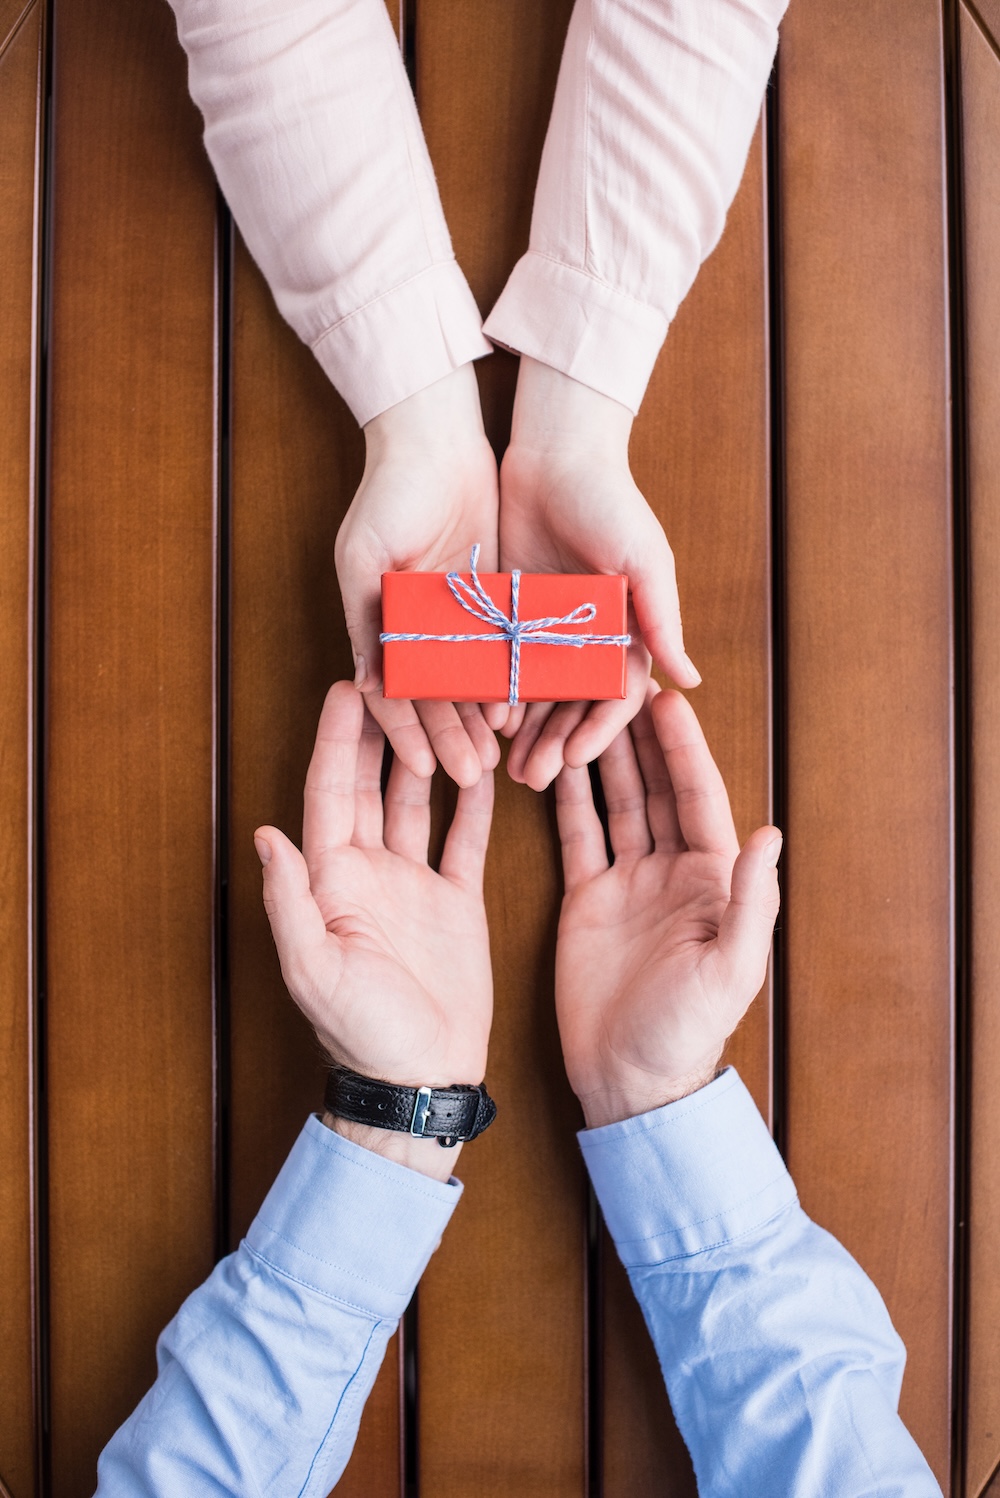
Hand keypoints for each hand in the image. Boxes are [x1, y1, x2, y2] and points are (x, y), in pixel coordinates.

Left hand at [254, 681, 494, 1177]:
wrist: (421, 1077)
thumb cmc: (362, 1032)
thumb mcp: (316, 969)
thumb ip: (291, 902)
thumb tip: (267, 833)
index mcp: (331, 879)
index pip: (329, 792)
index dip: (335, 738)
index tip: (349, 684)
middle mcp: (367, 870)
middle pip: (370, 781)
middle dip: (382, 726)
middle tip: (400, 671)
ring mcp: (412, 882)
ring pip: (418, 799)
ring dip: (430, 752)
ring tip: (449, 700)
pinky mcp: (455, 899)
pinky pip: (463, 837)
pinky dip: (473, 799)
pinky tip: (487, 759)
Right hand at [335, 363, 504, 788]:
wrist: (436, 438)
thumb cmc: (387, 494)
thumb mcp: (363, 557)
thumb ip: (365, 621)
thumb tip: (365, 686)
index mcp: (383, 623)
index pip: (397, 693)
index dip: (409, 731)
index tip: (425, 767)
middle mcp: (420, 628)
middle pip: (437, 697)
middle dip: (452, 737)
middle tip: (471, 776)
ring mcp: (458, 616)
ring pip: (471, 682)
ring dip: (480, 719)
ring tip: (499, 758)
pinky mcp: (495, 599)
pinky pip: (503, 649)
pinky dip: (509, 680)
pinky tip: (521, 711)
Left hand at [497, 358, 699, 790]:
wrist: (556, 452)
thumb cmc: (612, 501)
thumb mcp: (643, 560)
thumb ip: (661, 620)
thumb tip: (692, 680)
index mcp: (627, 633)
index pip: (615, 699)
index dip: (598, 731)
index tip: (577, 759)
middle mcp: (587, 640)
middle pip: (571, 708)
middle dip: (554, 745)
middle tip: (532, 779)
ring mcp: (545, 630)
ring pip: (534, 696)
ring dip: (522, 733)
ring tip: (503, 766)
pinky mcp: (507, 614)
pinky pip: (498, 664)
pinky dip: (491, 694)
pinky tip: (477, 720)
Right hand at [554, 685, 779, 1128]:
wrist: (629, 1080)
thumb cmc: (687, 1031)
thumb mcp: (729, 971)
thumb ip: (750, 902)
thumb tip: (769, 833)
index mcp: (713, 880)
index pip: (698, 798)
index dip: (683, 748)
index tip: (664, 699)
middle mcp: (672, 871)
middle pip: (655, 787)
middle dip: (638, 735)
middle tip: (616, 681)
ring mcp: (628, 881)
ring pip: (615, 801)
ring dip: (600, 756)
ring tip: (577, 705)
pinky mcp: (587, 897)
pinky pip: (576, 835)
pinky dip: (564, 797)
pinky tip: (549, 758)